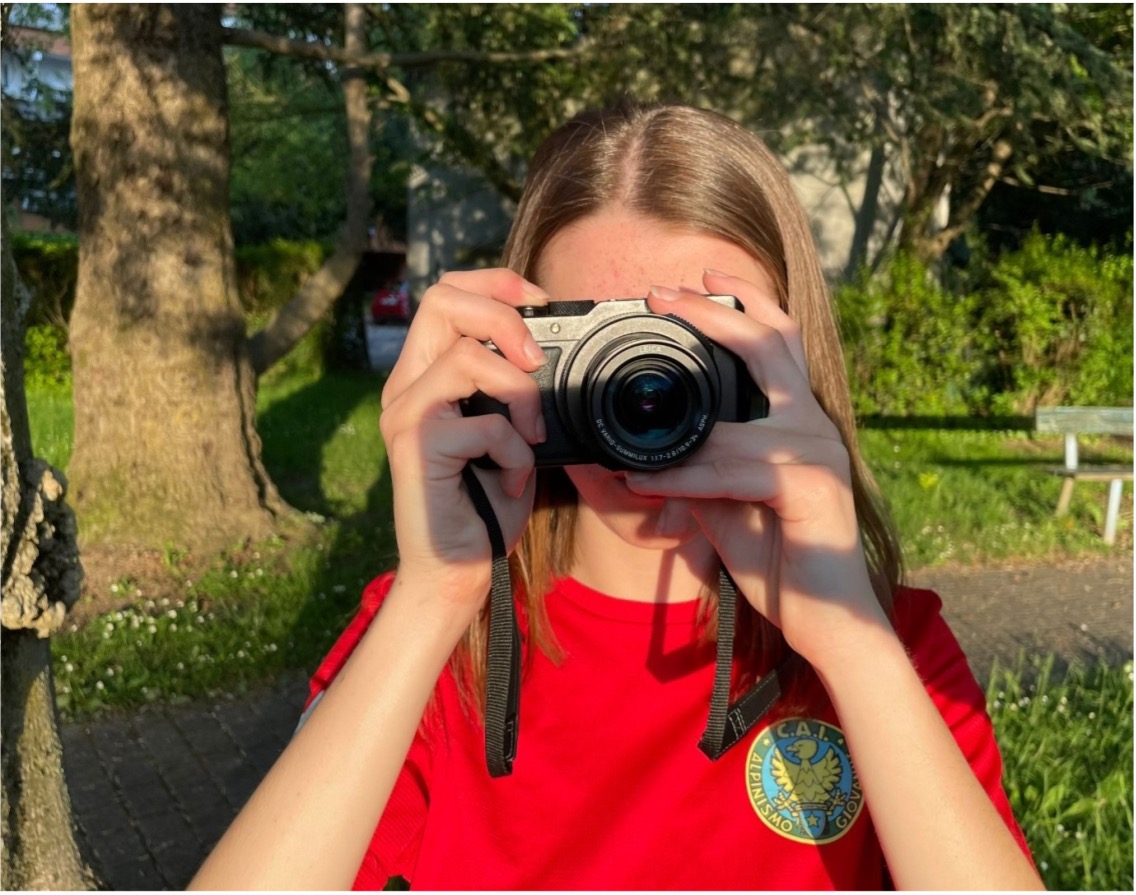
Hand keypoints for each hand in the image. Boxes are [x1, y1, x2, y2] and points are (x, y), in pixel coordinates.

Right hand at [379, 269, 549, 622]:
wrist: (458, 570)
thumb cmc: (485, 503)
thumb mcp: (506, 431)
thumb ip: (510, 388)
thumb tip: (548, 351)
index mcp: (426, 375)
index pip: (445, 293)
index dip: (495, 283)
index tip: (540, 302)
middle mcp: (407, 386)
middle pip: (441, 299)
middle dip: (503, 316)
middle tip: (536, 360)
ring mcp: (407, 414)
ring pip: (467, 357)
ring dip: (520, 394)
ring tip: (532, 437)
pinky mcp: (419, 447)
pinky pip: (485, 425)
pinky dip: (516, 453)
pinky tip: (513, 482)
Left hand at [624, 270, 885, 664]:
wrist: (825, 619)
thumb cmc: (778, 556)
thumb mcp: (723, 503)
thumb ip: (694, 467)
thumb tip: (640, 453)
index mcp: (795, 419)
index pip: (777, 340)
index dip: (743, 303)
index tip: (699, 280)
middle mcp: (812, 424)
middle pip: (769, 343)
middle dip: (714, 313)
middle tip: (662, 294)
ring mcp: (817, 452)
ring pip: (734, 424)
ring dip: (671, 439)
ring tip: (621, 449)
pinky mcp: (812, 487)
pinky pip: (735, 471)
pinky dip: (686, 478)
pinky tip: (648, 484)